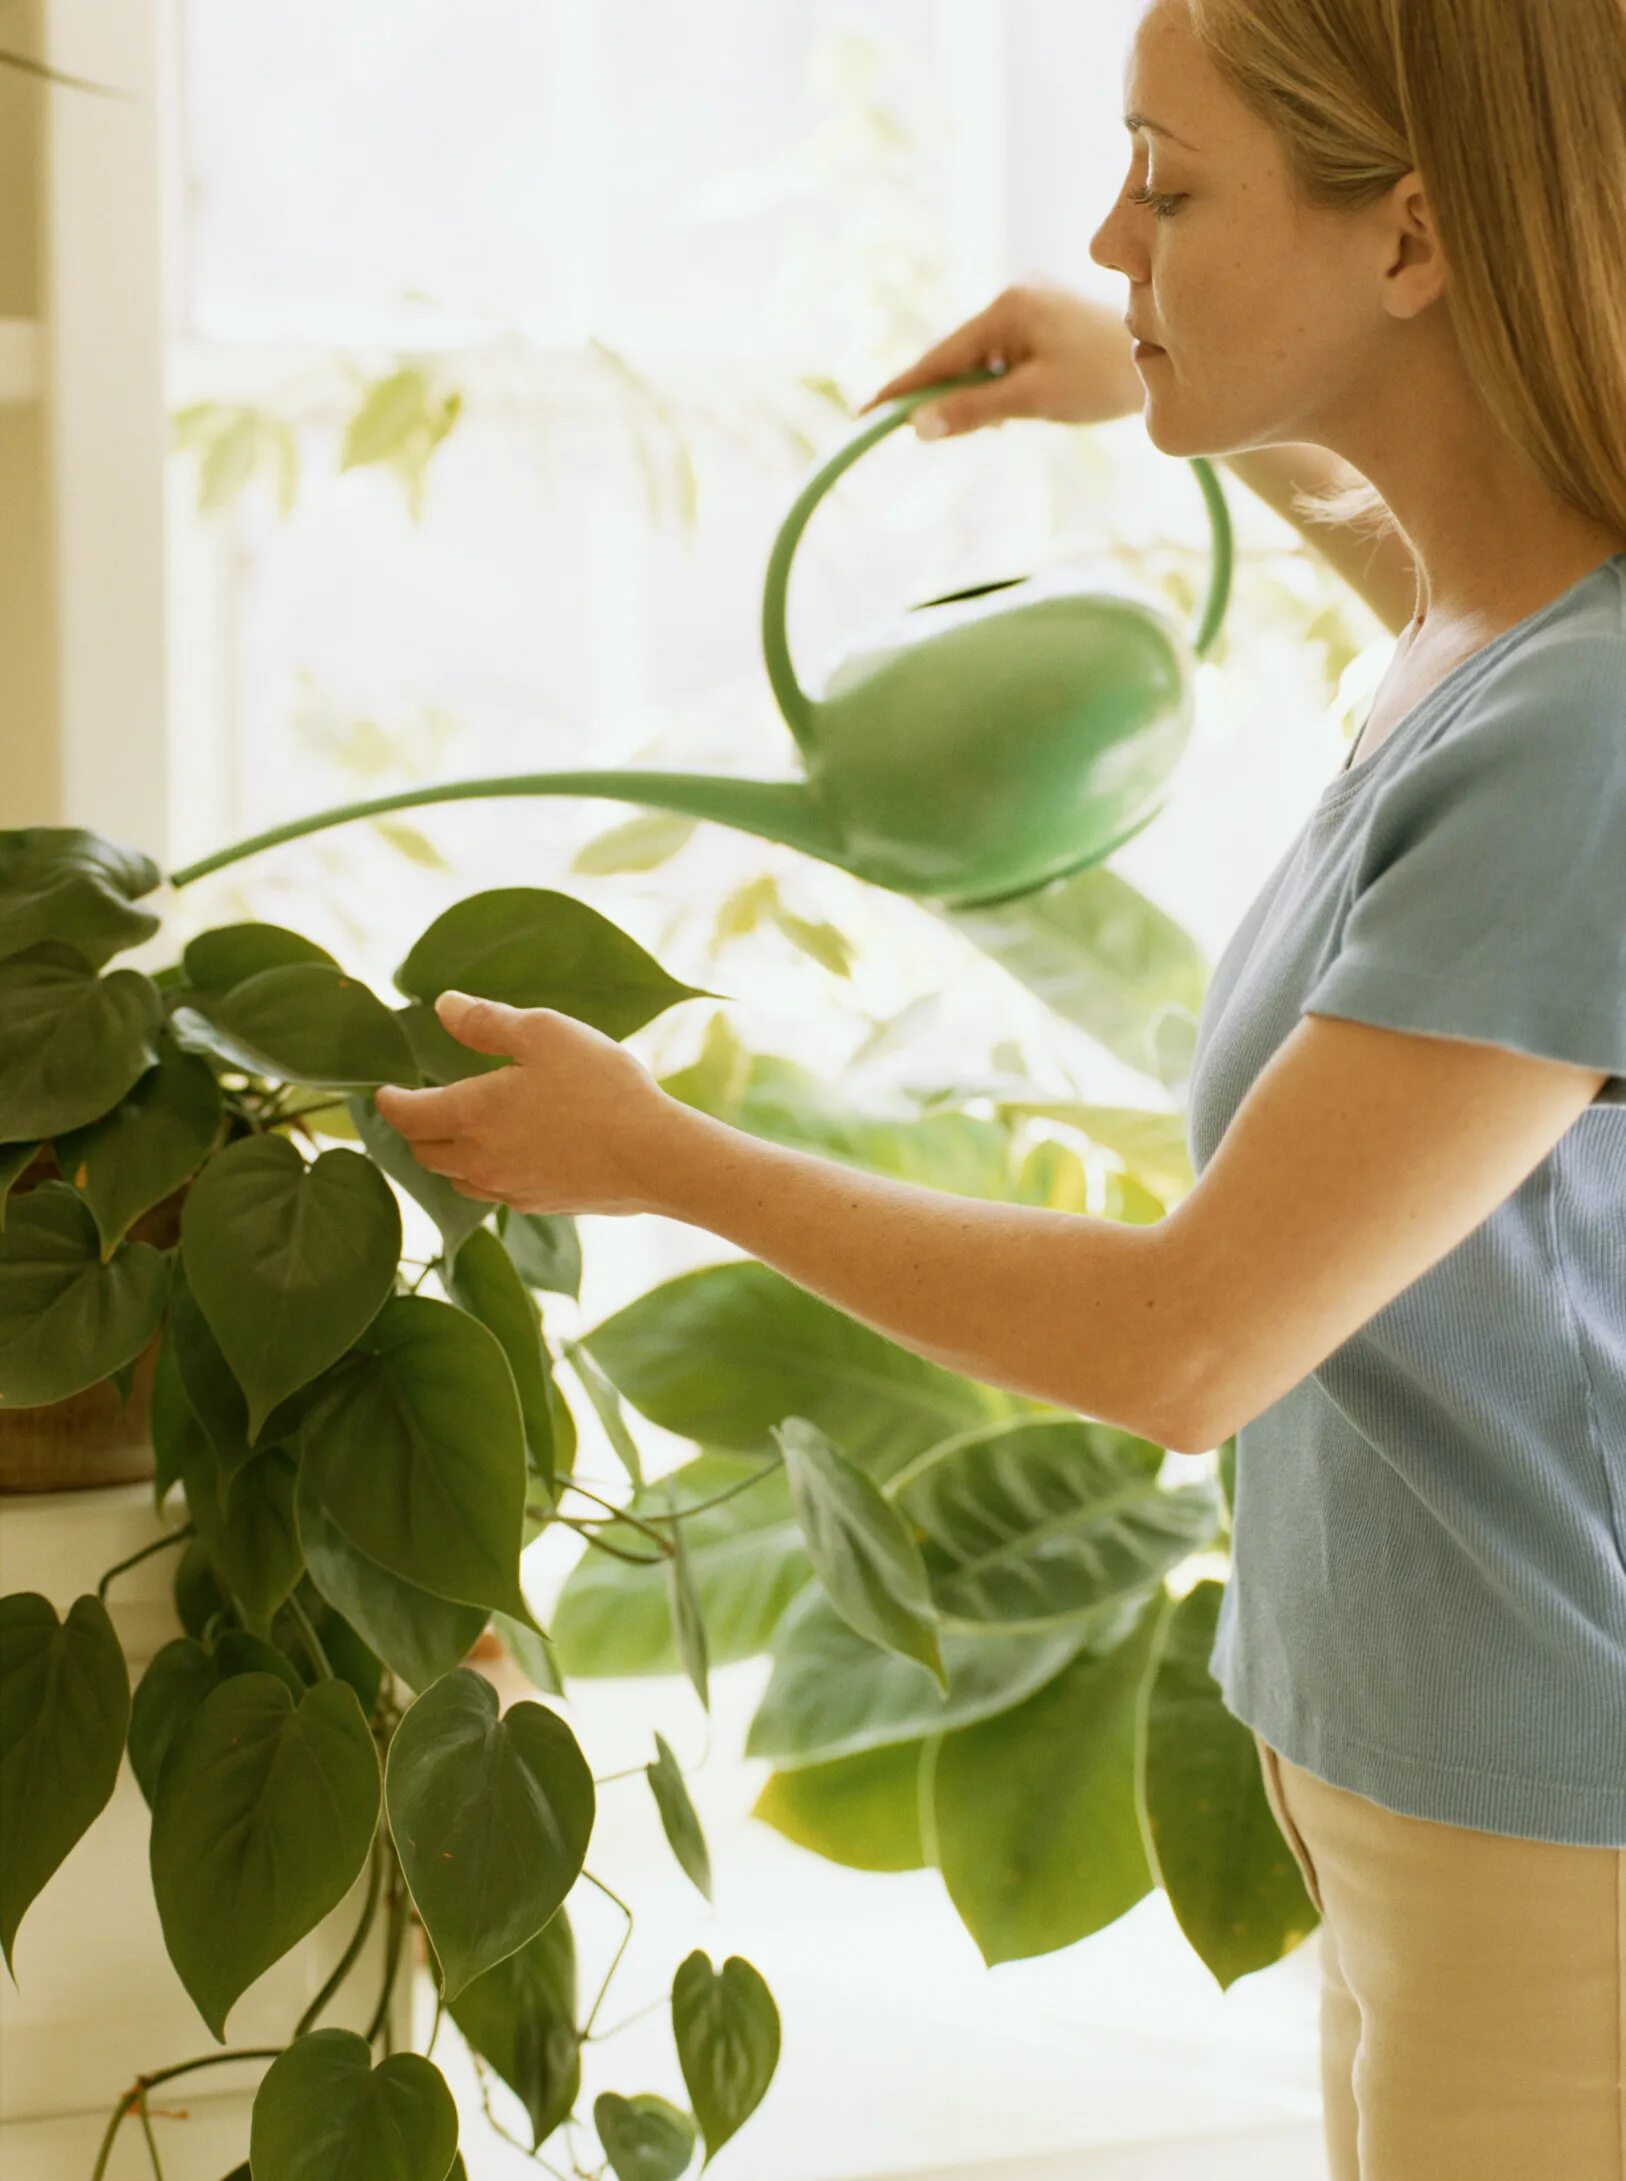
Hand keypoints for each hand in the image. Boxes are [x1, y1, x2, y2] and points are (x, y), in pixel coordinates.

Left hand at [373, 990, 674, 1217]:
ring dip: (446, 1156)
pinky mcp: (540, 1205)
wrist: (654, 1156)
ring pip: (456, 1178)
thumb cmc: (600, 1088)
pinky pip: (494, 1191)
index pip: (407, 1115)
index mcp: (471, 1115)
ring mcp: (509, 1188)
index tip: (382, 1091)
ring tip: (455, 1133)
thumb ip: (486, 1021)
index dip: (389, 1101)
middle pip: (424, 1153)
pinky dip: (483, 1173)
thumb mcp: (543, 1033)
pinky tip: (505, 1156)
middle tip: (416, 1109)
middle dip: (414, 1130)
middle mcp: (480, 1160)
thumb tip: (443, 1006)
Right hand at [856, 281, 1143, 438]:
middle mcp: (1015, 294)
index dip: (902, 389)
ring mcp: (1031, 304)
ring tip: (1008, 422)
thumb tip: (919, 427)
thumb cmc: (1105, 378)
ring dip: (981, 396)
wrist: (1168, 360)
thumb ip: (975, 411)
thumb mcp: (1034, 399)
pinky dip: (1001, 385)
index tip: (864, 415)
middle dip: (948, 397)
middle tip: (928, 433)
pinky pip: (1005, 357)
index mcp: (1008, 306)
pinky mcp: (1046, 319)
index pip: (941, 357)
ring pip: (983, 361)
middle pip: (959, 357)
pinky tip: (1020, 407)